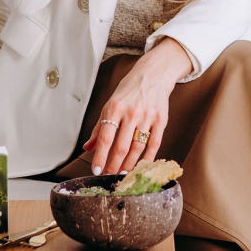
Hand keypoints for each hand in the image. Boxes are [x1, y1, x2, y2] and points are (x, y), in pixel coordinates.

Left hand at [83, 38, 192, 175]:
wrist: (153, 74)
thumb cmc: (129, 90)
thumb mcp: (110, 104)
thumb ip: (99, 127)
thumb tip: (88, 147)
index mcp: (115, 108)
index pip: (105, 137)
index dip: (100, 156)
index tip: (96, 169)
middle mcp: (132, 113)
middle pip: (121, 146)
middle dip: (114, 165)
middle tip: (109, 175)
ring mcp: (148, 117)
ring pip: (137, 148)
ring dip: (129, 164)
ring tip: (122, 173)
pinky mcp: (161, 120)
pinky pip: (154, 144)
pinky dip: (147, 158)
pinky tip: (141, 166)